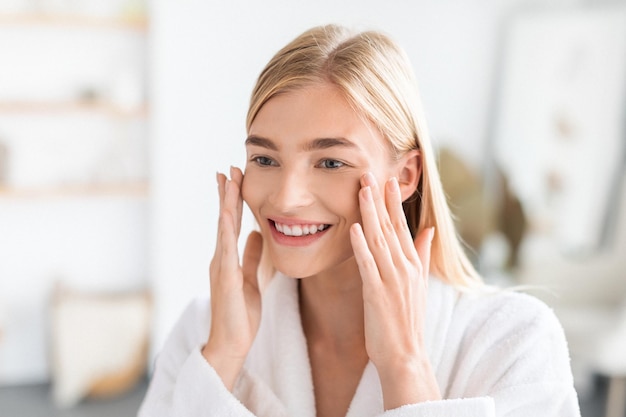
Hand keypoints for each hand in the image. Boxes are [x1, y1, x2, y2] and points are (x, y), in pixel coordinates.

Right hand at [202, 167, 262, 389]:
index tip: (235, 178)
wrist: (231, 342)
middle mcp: (221, 258)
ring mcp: (221, 267)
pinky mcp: (225, 278)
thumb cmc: (239, 313)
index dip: (233, 200)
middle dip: (226, 194)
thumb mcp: (251, 278)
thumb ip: (252, 257)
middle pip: (223, 219)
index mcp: (228, 258)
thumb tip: (257, 234)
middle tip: (228, 169)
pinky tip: (229, 214)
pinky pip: (226, 249)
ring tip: (227, 180)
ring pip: (222, 228)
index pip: (231, 223)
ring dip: (225, 203)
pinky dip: (227, 230)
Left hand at [350, 172, 439, 408]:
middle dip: (380, 199)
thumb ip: (421, 253)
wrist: (405, 355)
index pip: (402, 226)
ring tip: (362, 190)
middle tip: (370, 172)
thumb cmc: (407, 321)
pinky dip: (362, 246)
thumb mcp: (418, 283)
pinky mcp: (378, 293)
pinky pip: (369, 264)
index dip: (393, 202)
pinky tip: (355, 228)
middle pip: (390, 227)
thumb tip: (428, 229)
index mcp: (412, 264)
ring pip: (379, 240)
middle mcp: (404, 268)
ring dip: (370, 214)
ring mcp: (392, 279)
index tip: (387, 179)